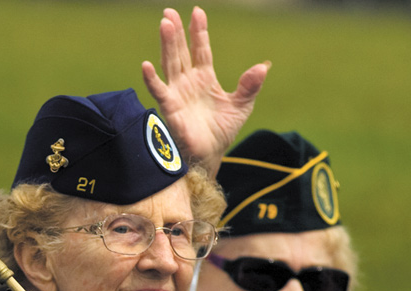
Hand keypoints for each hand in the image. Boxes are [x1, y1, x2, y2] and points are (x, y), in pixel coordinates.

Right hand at [142, 6, 269, 177]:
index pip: (201, 50)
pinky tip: (146, 65)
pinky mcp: (170, 108)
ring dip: (167, 45)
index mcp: (205, 78)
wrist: (211, 156)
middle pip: (182, 52)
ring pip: (171, 64)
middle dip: (177, 32)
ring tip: (165, 24)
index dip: (199, 32)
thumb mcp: (241, 106)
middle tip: (170, 12)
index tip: (198, 12)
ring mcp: (177, 93)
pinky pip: (159, 91)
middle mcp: (188, 82)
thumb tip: (263, 67)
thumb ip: (250, 86)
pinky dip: (152, 80)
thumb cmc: (222, 132)